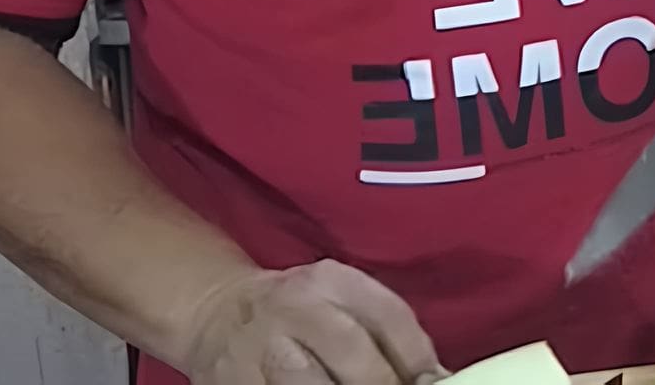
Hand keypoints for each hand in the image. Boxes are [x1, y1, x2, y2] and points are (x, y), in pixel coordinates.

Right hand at [178, 261, 441, 384]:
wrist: (218, 314)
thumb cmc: (300, 314)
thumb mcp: (344, 302)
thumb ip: (392, 334)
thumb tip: (436, 378)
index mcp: (330, 280)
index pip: (388, 315)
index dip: (416, 358)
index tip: (431, 383)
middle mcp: (294, 307)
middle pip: (350, 350)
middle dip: (381, 382)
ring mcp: (259, 346)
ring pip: (308, 382)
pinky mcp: (233, 379)